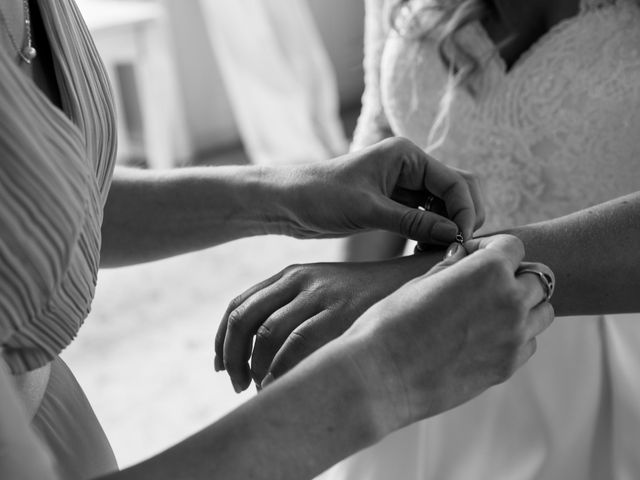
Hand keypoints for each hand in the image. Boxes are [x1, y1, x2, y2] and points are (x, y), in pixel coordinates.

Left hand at [214, 253, 443, 392]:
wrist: (410, 282)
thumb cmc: (363, 297)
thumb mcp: (323, 292)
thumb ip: (291, 311)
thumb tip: (256, 352)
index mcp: (291, 275)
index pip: (238, 305)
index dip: (222, 339)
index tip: (219, 365)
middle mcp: (299, 280)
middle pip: (243, 319)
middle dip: (231, 356)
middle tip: (234, 383)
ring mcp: (320, 294)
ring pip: (267, 335)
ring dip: (255, 368)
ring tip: (257, 389)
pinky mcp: (341, 311)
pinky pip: (297, 346)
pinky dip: (282, 370)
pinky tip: (281, 386)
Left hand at [272, 137, 483, 243]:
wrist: (289, 202)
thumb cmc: (321, 196)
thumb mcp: (368, 210)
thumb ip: (413, 222)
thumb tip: (454, 235)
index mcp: (407, 155)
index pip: (455, 181)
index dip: (465, 212)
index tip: (462, 240)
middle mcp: (411, 167)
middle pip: (457, 191)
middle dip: (462, 218)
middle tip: (456, 247)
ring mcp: (404, 186)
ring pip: (444, 206)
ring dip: (447, 228)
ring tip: (437, 252)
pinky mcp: (395, 204)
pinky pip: (426, 218)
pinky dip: (431, 233)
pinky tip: (422, 250)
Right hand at [336, 235, 554, 428]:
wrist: (381, 376)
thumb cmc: (390, 323)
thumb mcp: (419, 283)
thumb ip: (450, 266)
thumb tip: (462, 254)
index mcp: (487, 271)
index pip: (514, 246)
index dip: (493, 247)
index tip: (473, 255)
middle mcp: (510, 301)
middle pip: (538, 278)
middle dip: (514, 274)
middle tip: (485, 282)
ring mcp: (513, 338)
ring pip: (542, 312)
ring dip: (523, 305)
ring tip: (489, 310)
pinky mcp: (507, 367)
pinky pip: (529, 343)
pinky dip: (517, 335)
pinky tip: (484, 336)